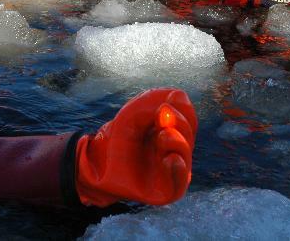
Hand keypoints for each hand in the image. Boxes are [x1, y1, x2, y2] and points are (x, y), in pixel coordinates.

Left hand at [75, 88, 196, 206]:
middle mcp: (178, 150)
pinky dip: (178, 168)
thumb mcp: (133, 113)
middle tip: (161, 116)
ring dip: (176, 140)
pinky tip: (170, 158)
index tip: (164, 105)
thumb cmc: (120, 139)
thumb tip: (177, 99)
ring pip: (185, 153)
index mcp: (174, 131)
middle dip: (178, 121)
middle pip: (189, 131)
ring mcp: (174, 170)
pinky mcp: (167, 190)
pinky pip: (181, 181)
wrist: (100, 166)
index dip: (180, 107)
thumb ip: (152, 101)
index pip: (188, 115)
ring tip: (162, 136)